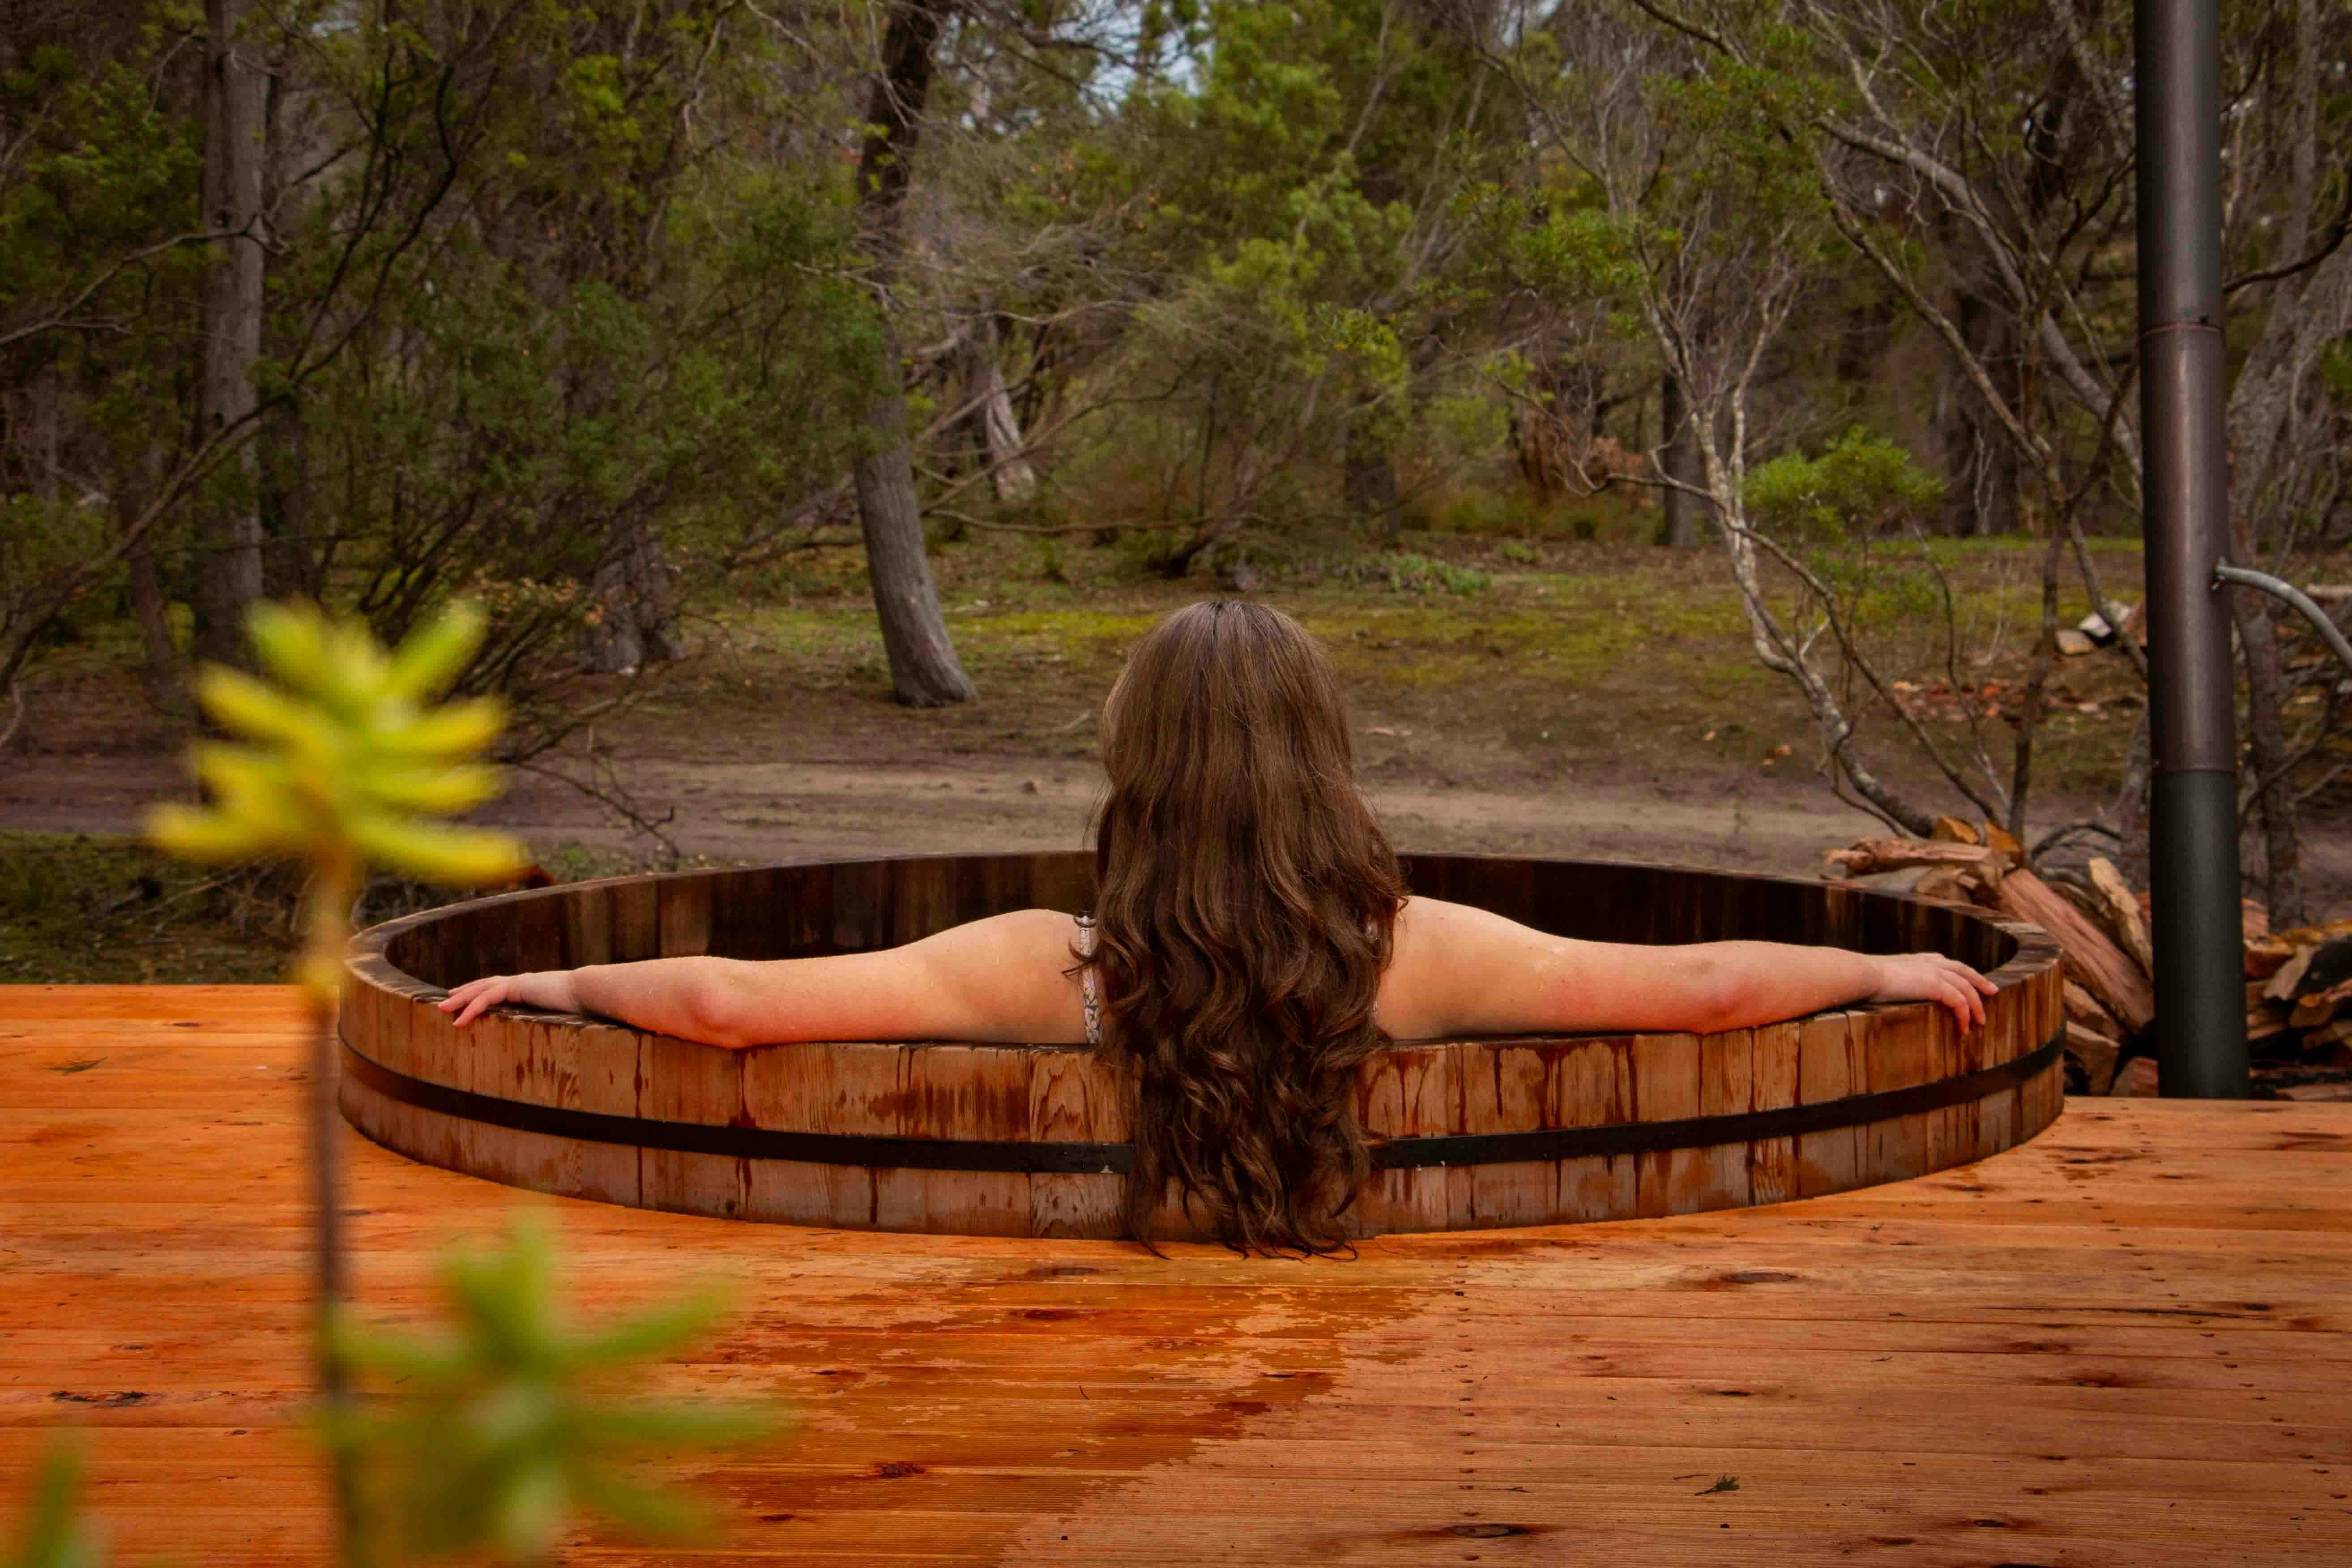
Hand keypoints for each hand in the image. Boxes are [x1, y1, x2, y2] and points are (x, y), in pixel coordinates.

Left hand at [438, 971, 576, 1027]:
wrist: (590, 991)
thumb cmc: (584, 1005)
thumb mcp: (564, 1012)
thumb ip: (553, 1016)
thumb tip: (558, 1032)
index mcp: (531, 986)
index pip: (500, 986)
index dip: (481, 990)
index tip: (466, 994)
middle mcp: (522, 981)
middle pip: (485, 985)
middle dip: (464, 992)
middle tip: (445, 1000)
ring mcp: (519, 982)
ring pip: (481, 990)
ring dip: (460, 1000)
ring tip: (442, 1010)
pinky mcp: (516, 987)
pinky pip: (487, 999)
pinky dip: (471, 1010)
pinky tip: (459, 1021)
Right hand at [1868, 952, 1996, 1030]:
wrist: (1865, 974)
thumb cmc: (1866, 978)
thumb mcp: (1883, 975)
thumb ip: (1894, 979)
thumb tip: (1886, 988)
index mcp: (1919, 959)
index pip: (1947, 962)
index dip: (1961, 971)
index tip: (1969, 978)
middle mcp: (1930, 962)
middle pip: (1964, 971)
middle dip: (1980, 981)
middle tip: (1993, 992)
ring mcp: (1935, 972)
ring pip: (1966, 988)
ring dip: (1975, 1006)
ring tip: (1980, 1021)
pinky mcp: (1936, 985)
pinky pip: (1959, 1002)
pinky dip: (1965, 1015)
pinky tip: (1964, 1027)